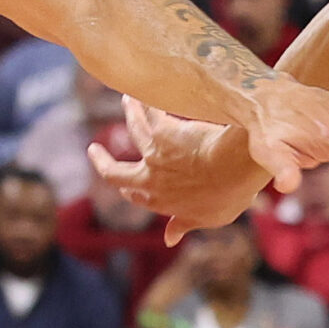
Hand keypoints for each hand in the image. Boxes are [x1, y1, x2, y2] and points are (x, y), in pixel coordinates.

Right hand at [90, 97, 272, 243]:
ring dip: (130, 114)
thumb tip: (169, 239)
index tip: (122, 184)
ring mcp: (154, 153)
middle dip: (102, 161)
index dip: (126, 189)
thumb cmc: (228, 195)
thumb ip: (184, 223)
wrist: (234, 168)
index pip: (134, 195)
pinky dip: (146, 100)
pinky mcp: (162, 129)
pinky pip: (150, 111)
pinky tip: (146, 88)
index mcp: (159, 201)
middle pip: (115, 170)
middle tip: (94, 150)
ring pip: (135, 129)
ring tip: (127, 101)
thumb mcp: (208, 218)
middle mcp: (150, 178)